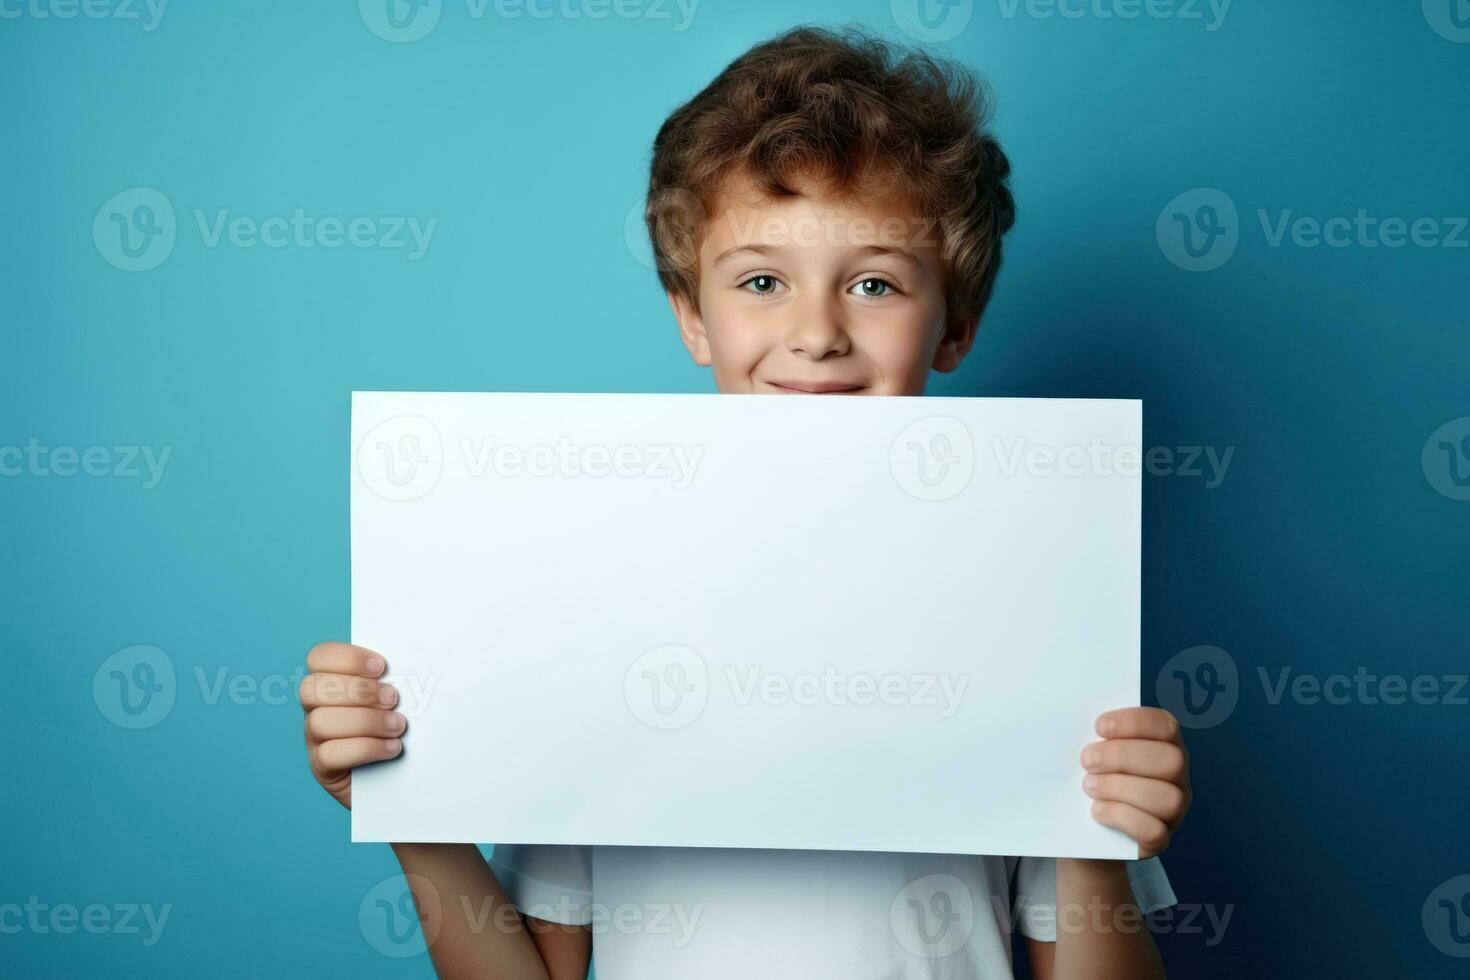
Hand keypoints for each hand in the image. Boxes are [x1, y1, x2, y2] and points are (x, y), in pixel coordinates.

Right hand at [297, 642, 406, 809]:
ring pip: (320, 722)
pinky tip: (392, 748)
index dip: (347, 658)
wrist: (407, 778)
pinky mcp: (323, 770)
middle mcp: (317, 709)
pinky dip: (365, 748)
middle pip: (311, 688)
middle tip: (393, 699)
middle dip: (357, 691)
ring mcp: (315, 740)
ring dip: (365, 721)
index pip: (319, 657)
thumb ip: (396, 679)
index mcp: (332, 683)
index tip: (382, 667)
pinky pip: (329, 755)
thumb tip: (415, 665)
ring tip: (397, 726)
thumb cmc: (405, 729)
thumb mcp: (401, 698)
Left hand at [1081, 707, 1190, 858]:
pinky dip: (1122, 817)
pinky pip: (1154, 830)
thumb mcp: (1094, 754)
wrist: (1083, 830)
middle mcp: (1176, 778)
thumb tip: (1075, 722)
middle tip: (1087, 760)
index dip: (1134, 722)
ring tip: (1089, 786)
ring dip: (1120, 788)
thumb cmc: (1090, 779)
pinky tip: (1098, 810)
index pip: (1166, 725)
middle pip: (1172, 760)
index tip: (1099, 727)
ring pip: (1167, 798)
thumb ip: (1096, 737)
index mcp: (1164, 746)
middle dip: (1123, 756)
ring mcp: (1173, 811)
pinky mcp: (1159, 840)